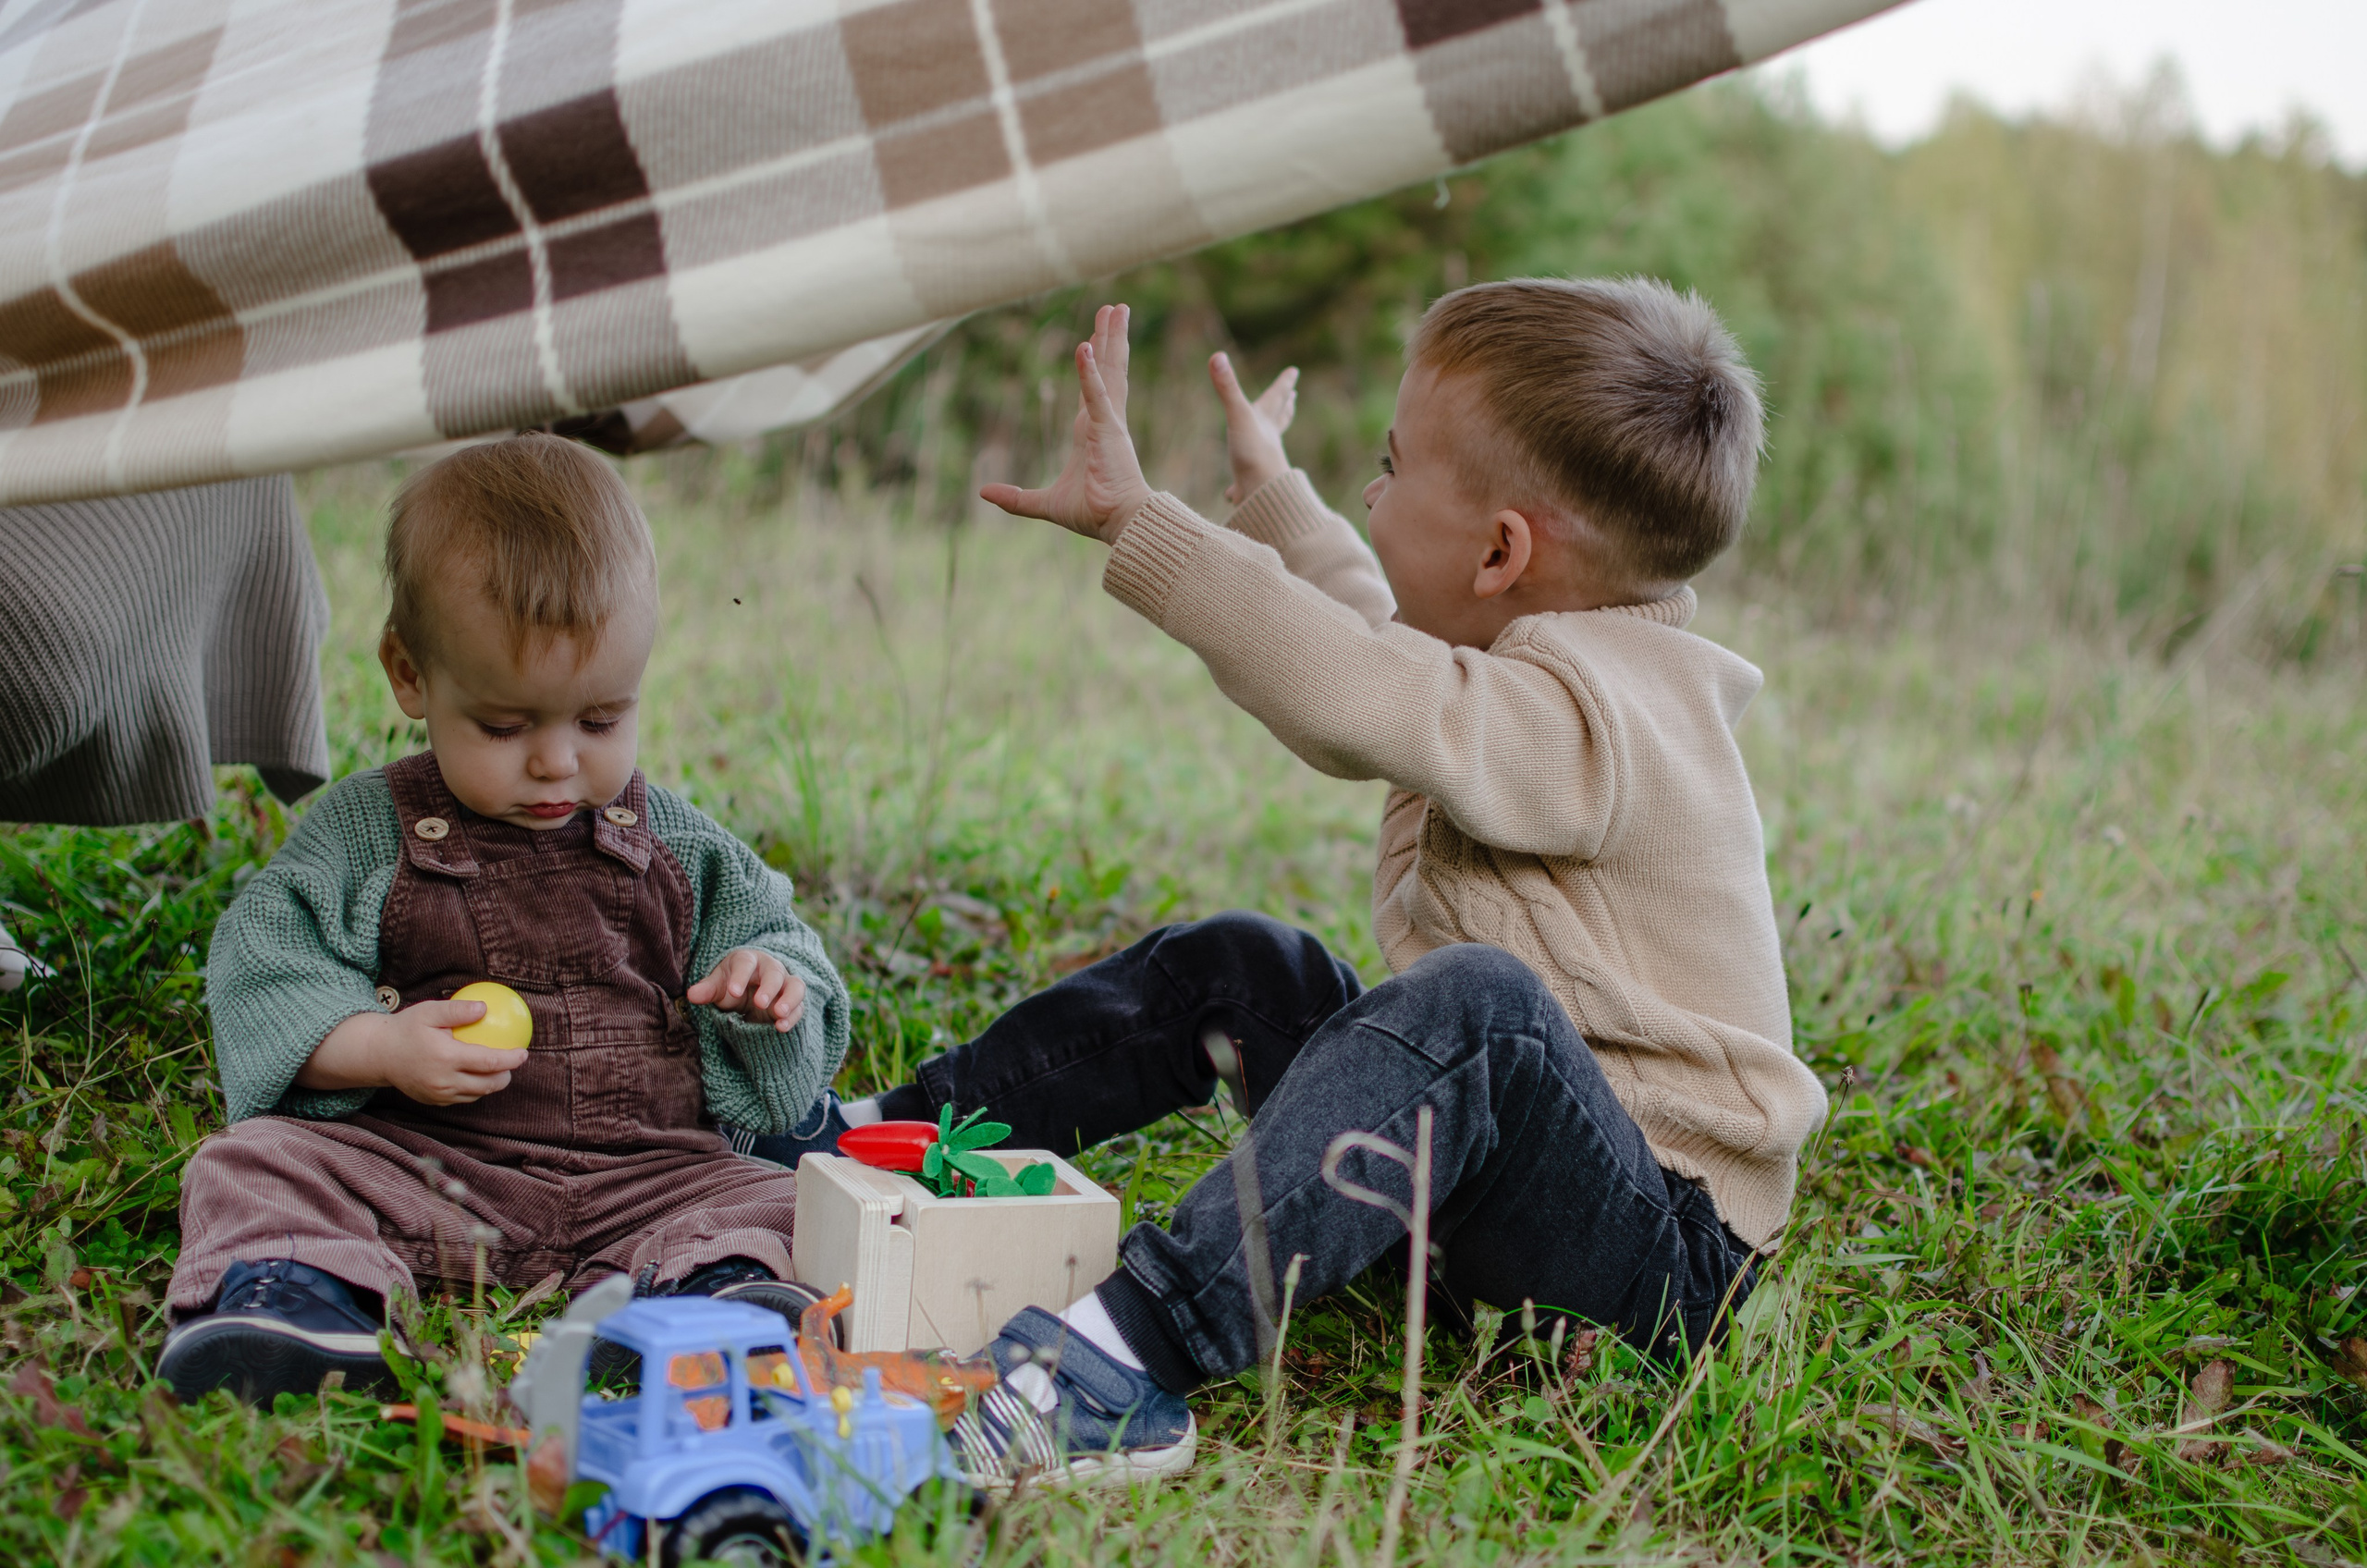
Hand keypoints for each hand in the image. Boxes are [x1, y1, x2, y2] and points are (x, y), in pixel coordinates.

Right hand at [299, 999, 528, 1105]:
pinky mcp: (432, 1100)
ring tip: (498, 1070)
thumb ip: (458, 1010)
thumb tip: (485, 1007)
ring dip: (491, 1084)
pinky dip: (473, 1089)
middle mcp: (443, 1081)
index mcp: (446, 1058)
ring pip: (476, 1094)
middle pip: (487, 1085)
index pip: (489, 1062)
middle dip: (506, 1076)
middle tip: (513, 1062)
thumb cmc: (406, 1028)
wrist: (377, 1054)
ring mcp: (438, 1094)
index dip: (511, 1059)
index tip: (523, 1052)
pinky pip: (461, 1098)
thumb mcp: (429, 1012)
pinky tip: (477, 1076)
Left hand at [688, 949, 806, 1031]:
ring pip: (795, 986)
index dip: (740, 976)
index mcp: (748, 961)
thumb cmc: (731, 985)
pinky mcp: (793, 1002)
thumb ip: (708, 990)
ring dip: (790, 999)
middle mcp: (770, 969)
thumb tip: (692, 995)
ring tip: (779, 1014)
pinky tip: (781, 1028)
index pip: (745, 963)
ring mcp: (785, 985)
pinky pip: (799, 1006)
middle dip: (769, 988)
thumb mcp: (718, 986)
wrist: (749, 992)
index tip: (733, 991)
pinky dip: (793, 1016)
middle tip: (760, 1003)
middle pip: (774, 973)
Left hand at [979, 304, 1152, 542]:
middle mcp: (1104, 421)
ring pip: (1110, 371)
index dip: (1094, 362)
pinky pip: (1097, 394)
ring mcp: (1109, 423)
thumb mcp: (1045, 504)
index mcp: (1093, 434)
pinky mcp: (1108, 430)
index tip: (1094, 338)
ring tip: (1116, 309)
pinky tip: (1084, 345)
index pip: (1095, 389)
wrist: (1120, 525)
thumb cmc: (1093, 514)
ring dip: (1110, 339)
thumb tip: (983, 492)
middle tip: (1115, 309)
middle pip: (1108, 370)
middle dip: (1110, 338)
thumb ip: (1016, 498)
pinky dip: (1089, 371)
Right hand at [1210, 353, 1297, 502]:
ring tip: (1270, 439)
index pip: (1276, 397)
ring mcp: (1261, 466)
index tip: (1294, 371)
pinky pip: (1243, 486)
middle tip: (1292, 398)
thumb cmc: (1254, 456)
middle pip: (1278, 420)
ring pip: (1265, 451)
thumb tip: (1217, 356)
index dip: (1283, 383)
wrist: (1262, 499)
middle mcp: (1267, 443)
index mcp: (1265, 424)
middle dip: (1284, 407)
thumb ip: (1227, 388)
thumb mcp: (1238, 416)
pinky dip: (1237, 487)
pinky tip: (1231, 493)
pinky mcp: (1251, 489)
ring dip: (1268, 442)